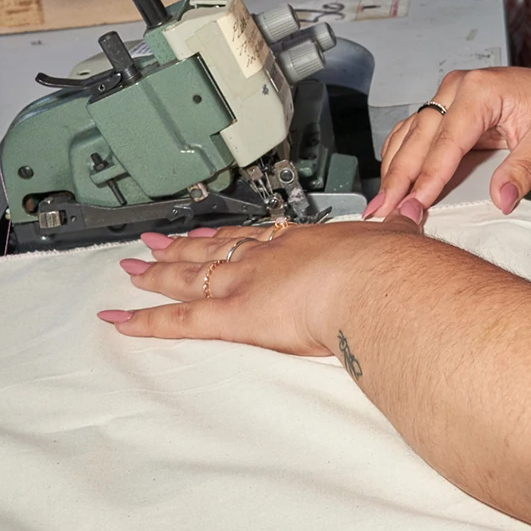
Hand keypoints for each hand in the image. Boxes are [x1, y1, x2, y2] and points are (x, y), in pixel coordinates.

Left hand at [97, 204, 425, 351]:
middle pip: (214, 250)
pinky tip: (118, 319)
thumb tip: (413, 209)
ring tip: (130, 269)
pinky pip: (177, 320)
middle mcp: (267, 256)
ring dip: (155, 274)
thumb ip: (399, 225)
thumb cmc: (390, 267)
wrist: (378, 283)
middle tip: (153, 243)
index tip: (213, 232)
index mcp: (305, 240)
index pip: (257, 236)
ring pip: (188, 278)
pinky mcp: (231, 316)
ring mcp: (245, 283)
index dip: (230, 235)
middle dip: (181, 249)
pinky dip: (144, 321)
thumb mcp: (398, 235)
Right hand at [370, 67, 530, 221]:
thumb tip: (501, 199)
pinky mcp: (451, 112)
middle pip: (419, 137)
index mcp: (481, 89)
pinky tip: (394, 182)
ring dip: (394, 169)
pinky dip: (402, 158)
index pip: (446, 141)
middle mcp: (459, 88)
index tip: (414, 206)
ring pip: (411, 135)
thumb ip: (523, 170)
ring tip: (381, 205)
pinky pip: (417, 135)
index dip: (428, 177)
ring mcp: (452, 98)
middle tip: (384, 211)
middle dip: (399, 177)